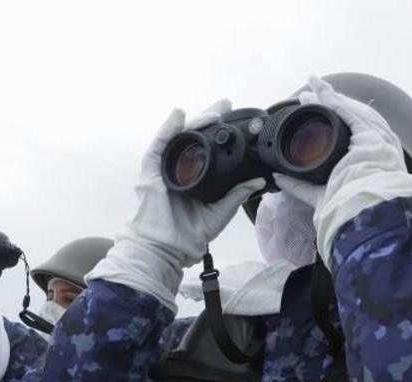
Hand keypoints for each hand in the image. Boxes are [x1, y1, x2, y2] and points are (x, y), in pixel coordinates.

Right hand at [132, 101, 266, 266]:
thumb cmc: (190, 234)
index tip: (235, 119)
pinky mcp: (152, 172)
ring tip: (213, 113)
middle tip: (226, 105)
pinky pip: (159, 145)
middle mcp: (180, 168)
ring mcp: (165, 169)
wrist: (170, 248)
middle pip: (193, 136)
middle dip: (209, 118)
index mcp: (196, 176)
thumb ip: (237, 194)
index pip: (207, 147)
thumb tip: (259, 181)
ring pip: (179, 137)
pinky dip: (168, 128)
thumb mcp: (221, 211)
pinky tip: (179, 116)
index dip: (218, 131)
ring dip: (195, 121)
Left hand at [273, 76, 411, 257]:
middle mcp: (373, 147)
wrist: (364, 214)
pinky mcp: (372, 137)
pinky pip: (351, 114)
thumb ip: (298, 186)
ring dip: (330, 97)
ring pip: (350, 110)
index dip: (329, 119)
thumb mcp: (319, 195)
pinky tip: (323, 93)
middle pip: (348, 116)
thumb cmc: (347, 210)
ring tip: (314, 84)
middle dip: (327, 102)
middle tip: (308, 92)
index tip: (310, 111)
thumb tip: (276, 177)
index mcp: (366, 160)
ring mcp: (376, 140)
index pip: (347, 132)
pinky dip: (336, 102)